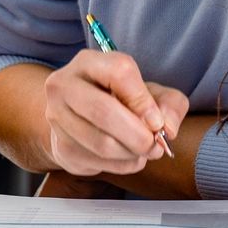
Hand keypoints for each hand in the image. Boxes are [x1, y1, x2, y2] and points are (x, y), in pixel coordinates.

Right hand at [41, 49, 189, 178]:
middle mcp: (64, 86)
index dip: (143, 100)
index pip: (119, 72)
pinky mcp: (60, 146)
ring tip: (143, 150)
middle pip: (103, 111)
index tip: (156, 121)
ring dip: (132, 153)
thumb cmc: (121, 100)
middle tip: (155, 146)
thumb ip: (170, 104)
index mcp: (88, 63)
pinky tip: (127, 157)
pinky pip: (97, 162)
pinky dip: (122, 165)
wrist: (81, 119)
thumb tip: (168, 129)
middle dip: (138, 135)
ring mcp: (57, 117)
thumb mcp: (151, 92)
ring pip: (101, 143)